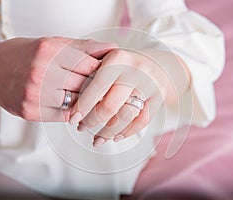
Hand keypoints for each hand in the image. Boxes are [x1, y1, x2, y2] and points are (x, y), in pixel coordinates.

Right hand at [0, 37, 115, 120]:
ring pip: (77, 103)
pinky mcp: (31, 112)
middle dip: (97, 87)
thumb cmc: (24, 54)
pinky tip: (74, 105)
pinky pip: (65, 116)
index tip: (106, 73)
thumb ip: (84, 47)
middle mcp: (42, 73)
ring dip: (86, 101)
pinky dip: (73, 111)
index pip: (90, 65)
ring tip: (88, 97)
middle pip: (85, 85)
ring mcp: (35, 95)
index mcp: (49, 51)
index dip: (102, 71)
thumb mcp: (53, 43)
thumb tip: (112, 49)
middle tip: (103, 87)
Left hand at [69, 49, 189, 146]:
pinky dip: (127, 132)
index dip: (82, 107)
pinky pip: (142, 121)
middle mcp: (135, 70)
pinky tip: (116, 137)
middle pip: (109, 106)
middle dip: (92, 121)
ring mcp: (150, 83)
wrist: (156, 64)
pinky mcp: (160, 96)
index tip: (73, 119)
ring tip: (97, 139)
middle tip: (82, 127)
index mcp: (117, 58)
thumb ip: (91, 77)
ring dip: (108, 133)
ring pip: (125, 117)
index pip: (96, 88)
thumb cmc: (124, 65)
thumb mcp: (107, 61)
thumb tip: (72, 107)